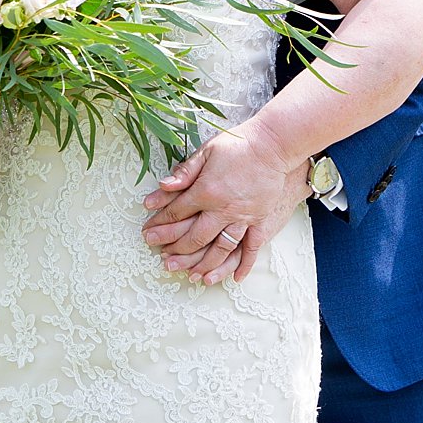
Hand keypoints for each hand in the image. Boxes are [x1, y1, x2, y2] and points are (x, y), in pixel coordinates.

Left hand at [140, 126, 307, 285]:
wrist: (274, 144)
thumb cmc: (239, 145)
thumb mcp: (207, 151)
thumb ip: (185, 172)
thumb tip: (162, 187)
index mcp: (206, 190)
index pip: (177, 212)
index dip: (160, 223)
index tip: (148, 232)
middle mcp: (223, 209)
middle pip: (194, 236)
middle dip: (175, 250)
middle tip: (162, 261)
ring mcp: (243, 218)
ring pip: (220, 249)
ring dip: (203, 264)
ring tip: (189, 275)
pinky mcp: (260, 221)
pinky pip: (251, 248)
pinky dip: (243, 265)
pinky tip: (235, 278)